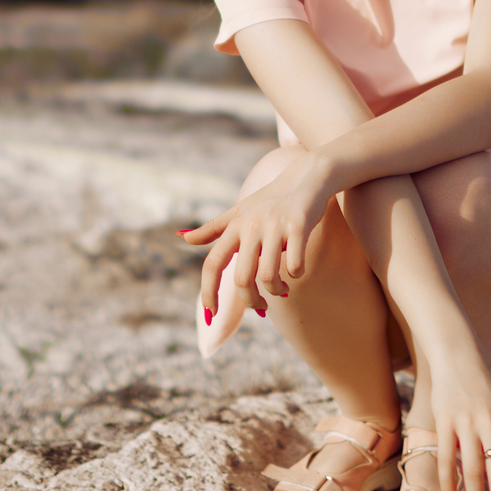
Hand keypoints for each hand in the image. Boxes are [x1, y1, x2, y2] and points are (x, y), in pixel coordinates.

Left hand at [180, 151, 335, 316]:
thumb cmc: (271, 198)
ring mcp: (275, 226)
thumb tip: (183, 238)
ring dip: (276, 291)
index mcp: (235, 226)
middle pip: (241, 279)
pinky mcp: (299, 226)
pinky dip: (296, 275)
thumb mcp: (239, 211)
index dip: (208, 292)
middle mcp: (251, 226)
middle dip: (251, 301)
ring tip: (282, 290)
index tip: (210, 314)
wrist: (307, 176)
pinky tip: (297, 272)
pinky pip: (295, 266)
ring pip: (268, 277)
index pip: (212, 264)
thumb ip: (213, 228)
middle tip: (261, 307)